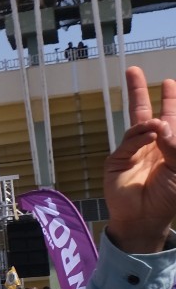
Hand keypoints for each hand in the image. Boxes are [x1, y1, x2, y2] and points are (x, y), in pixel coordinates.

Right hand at [105, 65, 175, 254]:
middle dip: (141, 92)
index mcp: (170, 146)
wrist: (144, 218)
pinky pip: (129, 143)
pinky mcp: (117, 160)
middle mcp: (151, 145)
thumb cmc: (169, 196)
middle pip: (145, 112)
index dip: (170, 100)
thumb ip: (175, 145)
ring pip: (135, 124)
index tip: (169, 83)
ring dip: (144, 115)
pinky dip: (140, 137)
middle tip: (134, 70)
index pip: (171, 118)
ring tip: (153, 115)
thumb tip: (161, 124)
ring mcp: (133, 151)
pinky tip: (151, 134)